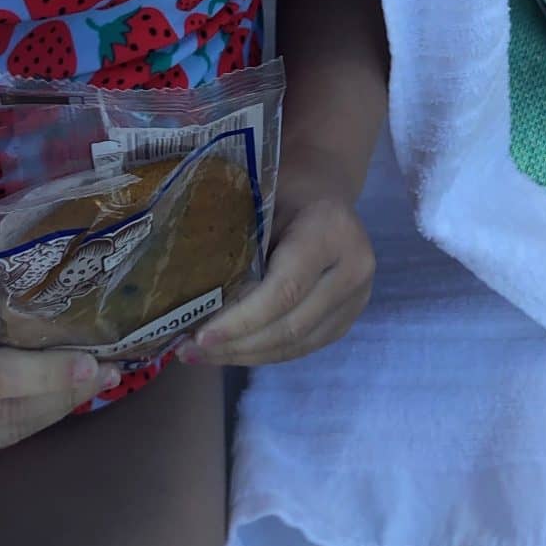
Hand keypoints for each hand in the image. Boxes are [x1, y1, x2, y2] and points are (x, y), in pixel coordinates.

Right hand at [0, 251, 120, 460]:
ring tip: (96, 383)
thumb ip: (5, 301)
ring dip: (54, 410)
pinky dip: (32, 418)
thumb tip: (69, 315)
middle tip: (110, 371)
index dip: (45, 375)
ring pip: (3, 435)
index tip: (92, 363)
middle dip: (62, 395)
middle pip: (3, 414)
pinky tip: (60, 397)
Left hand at [177, 180, 374, 369]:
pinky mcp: (346, 320)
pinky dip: (263, 353)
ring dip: (246, 355)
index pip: (285, 290)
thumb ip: (239, 248)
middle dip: (237, 345)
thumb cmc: (283, 190)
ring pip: (295, 345)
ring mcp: (356, 300)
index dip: (242, 319)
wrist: (323, 192)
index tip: (202, 336)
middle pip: (291, 326)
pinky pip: (301, 347)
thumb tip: (193, 300)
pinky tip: (231, 350)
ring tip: (203, 355)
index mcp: (332, 232)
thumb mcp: (259, 204)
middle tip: (190, 350)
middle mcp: (354, 270)